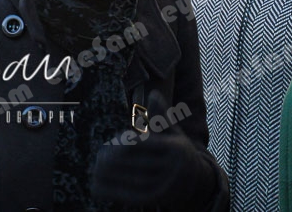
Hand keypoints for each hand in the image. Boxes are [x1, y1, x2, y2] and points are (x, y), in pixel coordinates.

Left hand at [92, 90, 216, 208]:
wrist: (196, 182)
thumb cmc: (179, 152)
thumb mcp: (174, 133)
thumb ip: (161, 116)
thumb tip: (153, 93)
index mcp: (175, 147)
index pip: (140, 143)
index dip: (122, 141)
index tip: (115, 140)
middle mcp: (172, 167)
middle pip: (133, 162)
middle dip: (112, 158)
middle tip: (100, 156)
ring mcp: (165, 185)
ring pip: (129, 179)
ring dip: (108, 175)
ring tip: (96, 169)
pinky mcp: (156, 199)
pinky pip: (129, 195)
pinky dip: (111, 191)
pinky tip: (97, 186)